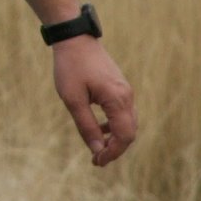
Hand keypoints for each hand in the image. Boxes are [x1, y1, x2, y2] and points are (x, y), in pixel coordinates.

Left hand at [53, 38, 137, 165]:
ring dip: (116, 138)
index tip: (96, 162)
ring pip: (128, 123)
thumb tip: (96, 149)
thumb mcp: (73, 100)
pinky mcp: (120, 87)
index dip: (112, 153)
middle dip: (115, 149)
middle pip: (130, 132)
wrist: (75, 38)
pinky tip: (100, 129)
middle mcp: (126, 96)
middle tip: (96, 159)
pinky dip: (115, 125)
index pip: (124, 136)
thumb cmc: (71, 67)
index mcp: (117, 99)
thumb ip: (86, 126)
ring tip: (97, 148)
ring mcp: (125, 90)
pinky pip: (124, 113)